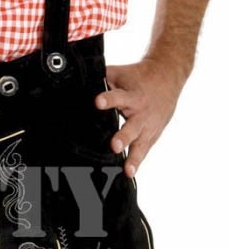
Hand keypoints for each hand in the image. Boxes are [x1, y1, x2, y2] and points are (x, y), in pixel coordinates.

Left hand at [94, 56, 187, 178]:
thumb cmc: (138, 78)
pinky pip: (143, 152)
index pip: (118, 97)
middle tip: (114, 145)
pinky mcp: (151, 136)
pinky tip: (130, 174)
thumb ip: (102, 79)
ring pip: (139, 144)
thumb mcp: (121, 74)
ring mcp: (147, 127)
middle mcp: (140, 113)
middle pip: (131, 127)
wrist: (167, 78)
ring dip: (133, 158)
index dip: (108, 100)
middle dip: (123, 137)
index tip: (98, 102)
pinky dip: (137, 163)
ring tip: (127, 170)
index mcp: (131, 96)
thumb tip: (80, 80)